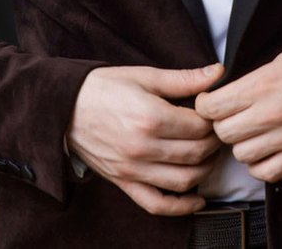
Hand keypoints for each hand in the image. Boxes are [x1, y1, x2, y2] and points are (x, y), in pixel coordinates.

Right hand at [66, 62, 224, 215]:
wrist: (64, 107)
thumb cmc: (103, 88)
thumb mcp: (144, 76)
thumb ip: (183, 79)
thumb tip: (217, 73)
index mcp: (150, 117)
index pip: (199, 127)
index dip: (213, 120)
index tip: (214, 114)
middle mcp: (142, 147)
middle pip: (196, 154)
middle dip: (213, 144)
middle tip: (216, 133)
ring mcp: (132, 169)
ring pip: (183, 180)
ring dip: (204, 171)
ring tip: (208, 156)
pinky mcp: (123, 182)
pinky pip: (156, 204)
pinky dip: (180, 207)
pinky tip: (196, 199)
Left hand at [194, 40, 281, 182]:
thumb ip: (254, 79)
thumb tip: (231, 92)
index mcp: (262, 86)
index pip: (212, 107)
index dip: (206, 104)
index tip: (211, 102)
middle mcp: (271, 114)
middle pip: (223, 132)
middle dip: (222, 124)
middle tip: (232, 116)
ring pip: (241, 154)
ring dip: (242, 144)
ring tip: (251, 132)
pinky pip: (266, 172)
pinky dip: (260, 164)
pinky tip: (265, 150)